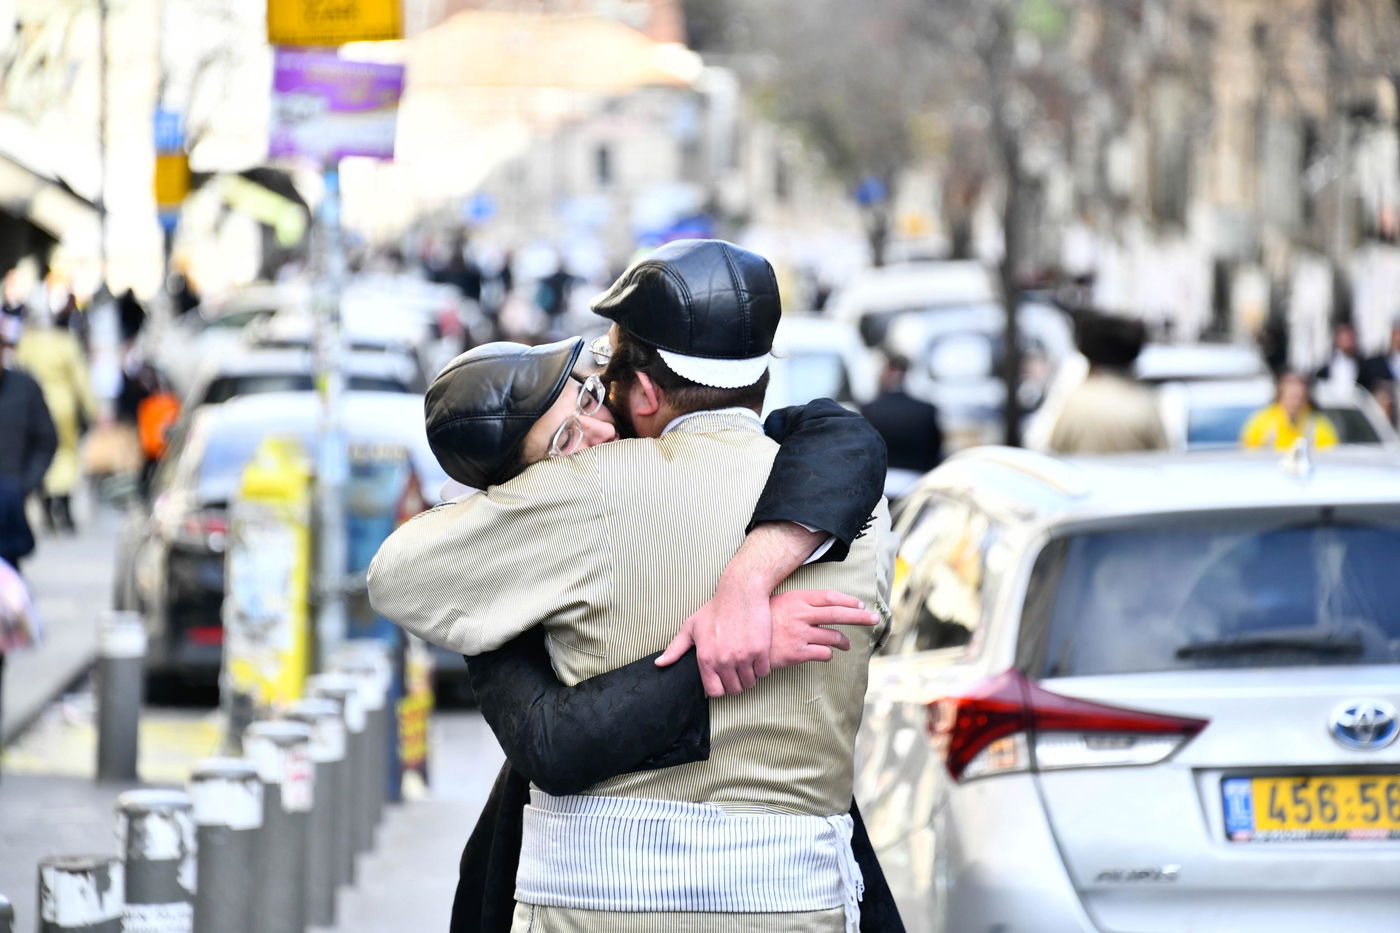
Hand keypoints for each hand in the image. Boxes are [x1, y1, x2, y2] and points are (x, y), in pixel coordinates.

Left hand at [656, 580, 770, 697]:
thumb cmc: (715, 609)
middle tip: (737, 671)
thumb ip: (675, 648)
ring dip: (749, 676)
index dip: (720, 688)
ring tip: (747, 664)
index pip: (715, 692)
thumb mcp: (691, 627)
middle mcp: (723, 660)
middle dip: (736, 683)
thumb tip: (659, 663)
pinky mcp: (760, 650)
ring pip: (750, 682)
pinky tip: (757, 657)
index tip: (723, 680)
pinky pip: (763, 672)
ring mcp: (743, 656)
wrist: (740, 592)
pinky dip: (762, 668)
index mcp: (706, 658)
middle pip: (734, 689)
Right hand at [769, 590, 878, 668]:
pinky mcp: (797, 653)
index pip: (830, 597)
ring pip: (833, 637)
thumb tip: (823, 605)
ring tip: (846, 645)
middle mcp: (801, 615)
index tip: (860, 605)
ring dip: (844, 642)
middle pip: (838, 614)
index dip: (848, 601)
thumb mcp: (779, 602)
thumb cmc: (760, 620)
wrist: (741, 639)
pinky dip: (828, 654)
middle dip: (860, 617)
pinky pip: (822, 654)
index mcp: (797, 599)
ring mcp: (799, 634)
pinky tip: (826, 654)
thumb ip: (800, 603)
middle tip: (874, 619)